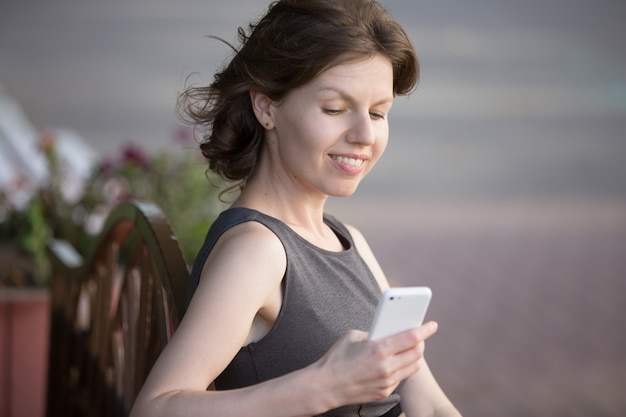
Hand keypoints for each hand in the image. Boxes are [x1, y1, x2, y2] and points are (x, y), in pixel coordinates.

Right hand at [314, 321, 437, 408]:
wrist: (325, 386)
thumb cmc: (337, 357)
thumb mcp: (354, 336)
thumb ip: (374, 334)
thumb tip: (387, 332)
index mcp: (379, 348)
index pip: (411, 337)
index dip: (425, 329)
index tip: (433, 324)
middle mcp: (386, 366)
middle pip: (417, 353)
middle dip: (421, 343)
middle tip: (420, 336)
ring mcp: (386, 381)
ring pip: (412, 367)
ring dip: (414, 356)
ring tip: (411, 348)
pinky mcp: (384, 392)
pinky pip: (401, 378)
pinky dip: (402, 368)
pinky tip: (397, 362)